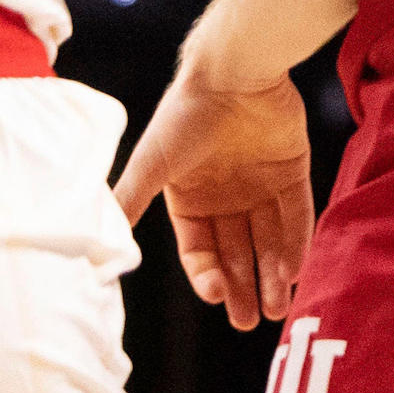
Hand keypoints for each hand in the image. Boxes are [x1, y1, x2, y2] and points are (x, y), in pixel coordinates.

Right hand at [118, 67, 316, 329]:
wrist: (234, 69)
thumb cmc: (186, 115)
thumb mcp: (151, 165)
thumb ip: (128, 205)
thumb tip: (96, 249)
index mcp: (190, 198)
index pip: (200, 250)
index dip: (208, 275)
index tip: (218, 297)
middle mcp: (226, 195)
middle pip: (236, 251)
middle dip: (243, 288)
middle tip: (249, 322)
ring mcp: (260, 182)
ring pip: (268, 239)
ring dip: (272, 274)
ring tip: (277, 310)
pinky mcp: (292, 167)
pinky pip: (297, 213)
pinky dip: (296, 242)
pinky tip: (295, 271)